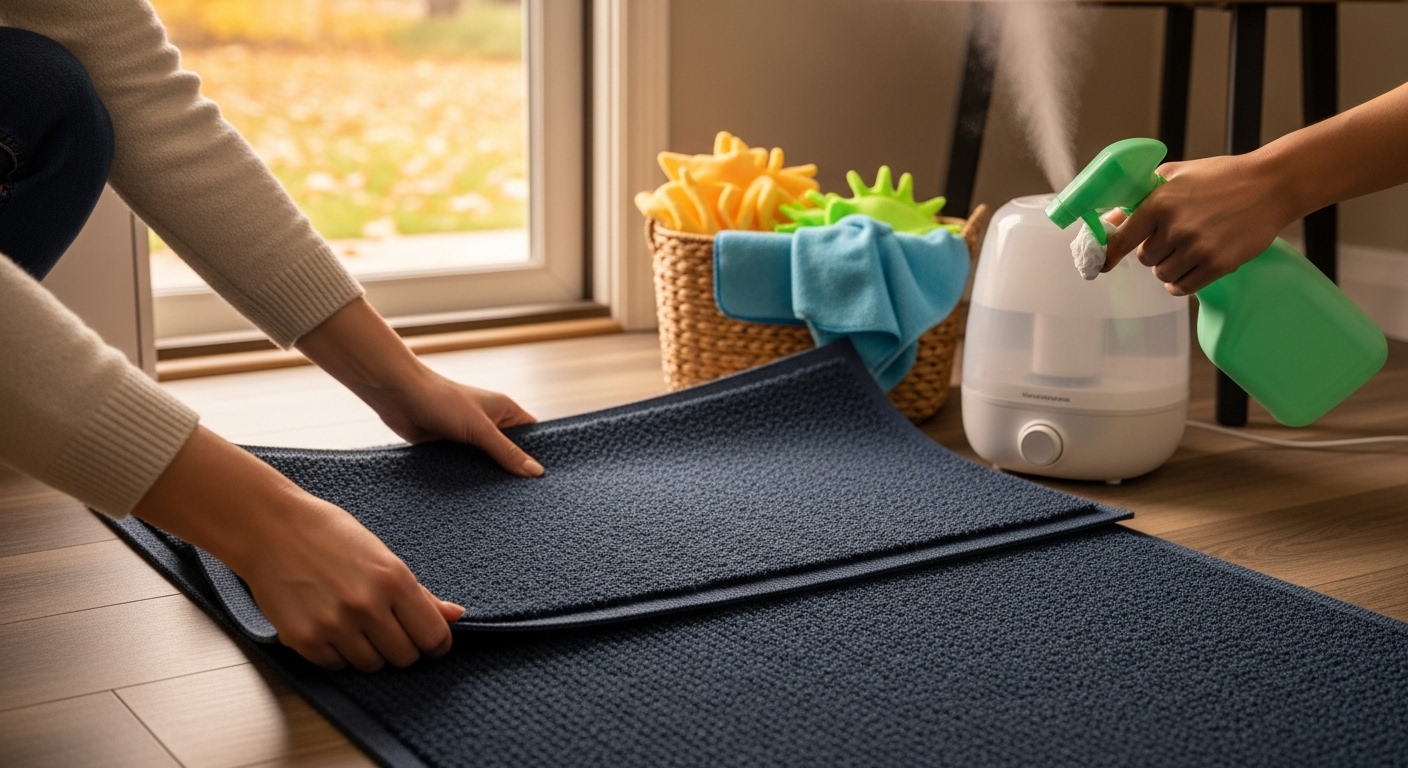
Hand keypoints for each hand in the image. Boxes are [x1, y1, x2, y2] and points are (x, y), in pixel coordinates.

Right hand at [134, 427, 465, 671]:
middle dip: (402, 647)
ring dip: (370, 652)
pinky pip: (337, 667)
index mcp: (394, 580)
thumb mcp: (383, 555)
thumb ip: (420, 593)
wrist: (271, 529)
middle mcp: (367, 606)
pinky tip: (332, 629)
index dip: (436, 643)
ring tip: (357, 625)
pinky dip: (339, 655)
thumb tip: (456, 615)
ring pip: (372, 666)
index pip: (433, 637)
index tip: (428, 641)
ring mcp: (334, 626)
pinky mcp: (305, 640)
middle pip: (405, 657)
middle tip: (388, 628)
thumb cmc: (331, 536)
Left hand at [296, 297, 542, 476]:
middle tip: (528, 500)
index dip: (540, 455)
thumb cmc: (442, 400)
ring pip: (487, 463)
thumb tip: (536, 472)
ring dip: (489, 479)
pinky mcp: (449, 449)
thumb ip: (507, 452)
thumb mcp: (480, 429)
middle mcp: (489, 424)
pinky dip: (468, 480)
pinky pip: (465, 468)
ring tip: (505, 505)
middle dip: (514, 472)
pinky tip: (475, 500)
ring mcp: (469, 437)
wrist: (398, 396)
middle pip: (510, 453)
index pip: (532, 436)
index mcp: (505, 411)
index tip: (548, 481)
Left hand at [1103, 153, 1293, 295]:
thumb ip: (1140, 197)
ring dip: (1170, 267)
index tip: (1101, 265)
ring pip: (1163, 275)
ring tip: (1188, 248)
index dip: (1108, 254)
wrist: (1270, 186)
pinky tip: (1189, 270)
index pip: (1121, 239)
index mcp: (1159, 203)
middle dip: (1155, 251)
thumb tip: (1110, 219)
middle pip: (1145, 259)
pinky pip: (1183, 287)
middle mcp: (1175, 227)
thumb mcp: (1175, 175)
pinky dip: (1180, 283)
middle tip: (1174, 237)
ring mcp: (1197, 248)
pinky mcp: (1218, 265)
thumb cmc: (1221, 177)